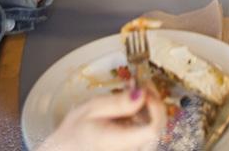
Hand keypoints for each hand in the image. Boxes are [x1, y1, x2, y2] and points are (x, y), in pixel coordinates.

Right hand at [40, 87, 165, 150]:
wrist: (69, 148)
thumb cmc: (76, 131)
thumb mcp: (92, 109)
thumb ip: (118, 103)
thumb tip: (142, 94)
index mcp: (120, 144)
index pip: (153, 131)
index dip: (156, 108)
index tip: (146, 90)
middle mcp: (132, 150)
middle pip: (159, 128)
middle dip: (155, 102)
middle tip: (142, 83)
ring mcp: (136, 148)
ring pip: (156, 127)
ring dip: (151, 104)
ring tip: (136, 88)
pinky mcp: (137, 145)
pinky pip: (149, 128)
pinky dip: (146, 111)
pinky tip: (134, 100)